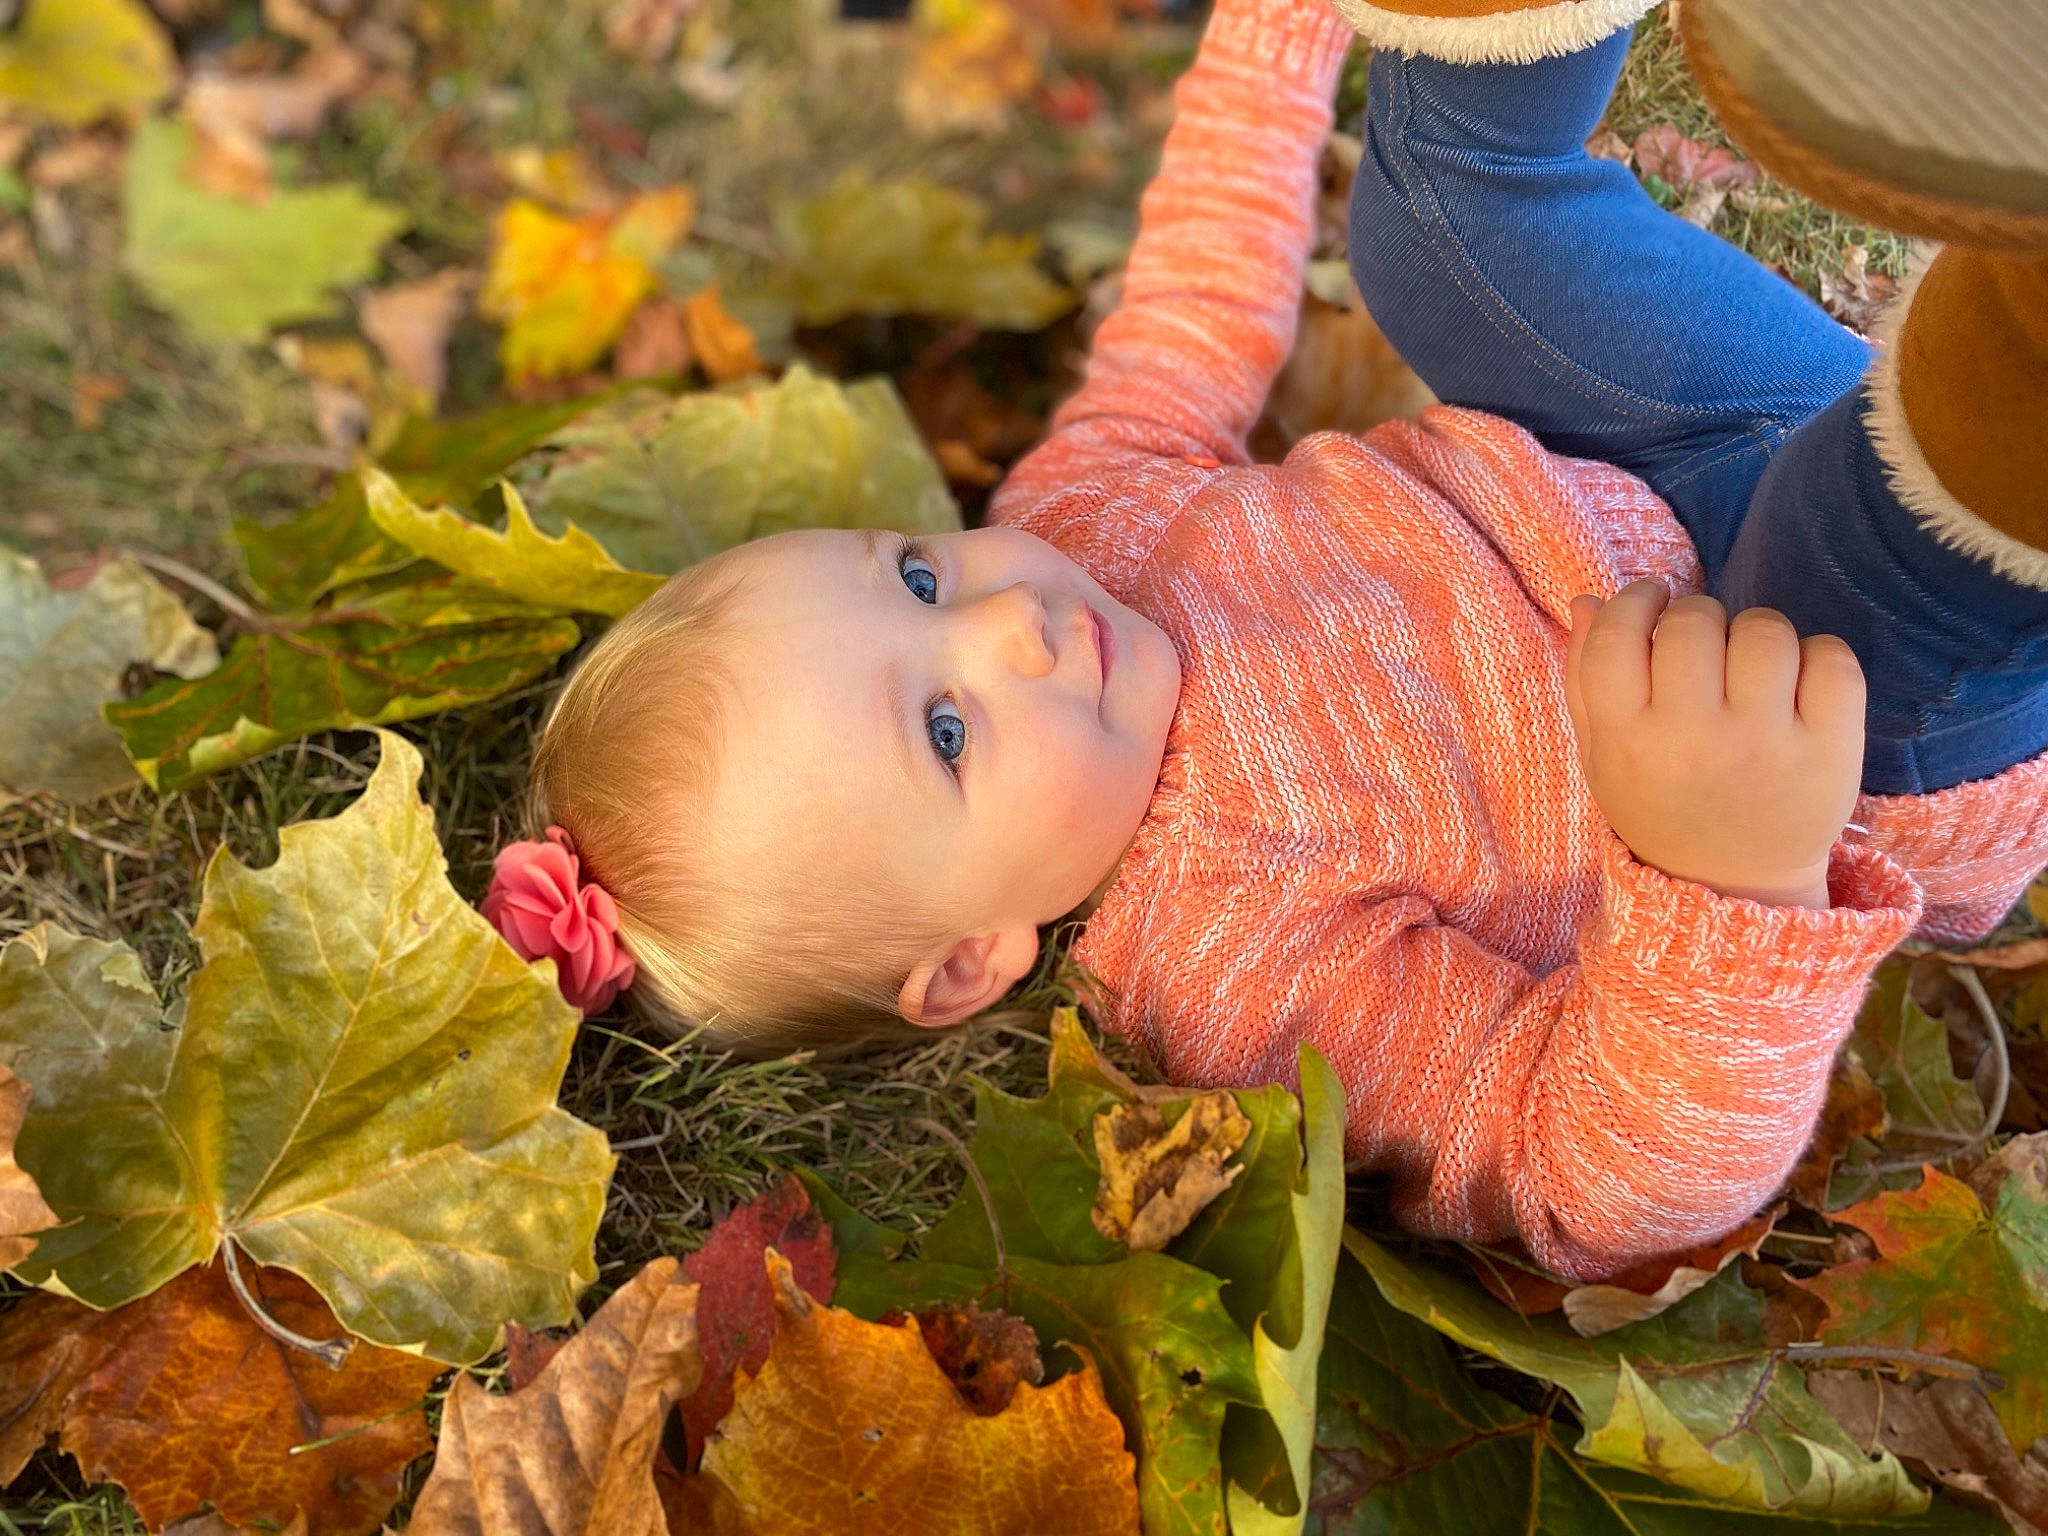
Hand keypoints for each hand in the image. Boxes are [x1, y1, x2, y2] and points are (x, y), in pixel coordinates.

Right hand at [1565, 579, 1865, 908]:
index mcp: (1627, 740)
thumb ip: (1584, 677)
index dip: (1636, 600)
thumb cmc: (1661, 804)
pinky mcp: (1829, 751)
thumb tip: (1588, 599)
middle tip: (1704, 648)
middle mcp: (1692, 741)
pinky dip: (1819, 657)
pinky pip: (1832, 659)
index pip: (1616, 635)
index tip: (1652, 599)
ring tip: (1752, 668)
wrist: (1734, 885)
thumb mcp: (1603, 753)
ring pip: (1765, 631)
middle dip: (1698, 618)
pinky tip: (1800, 685)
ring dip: (1757, 635)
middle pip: (1694, 622)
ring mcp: (1764, 745)